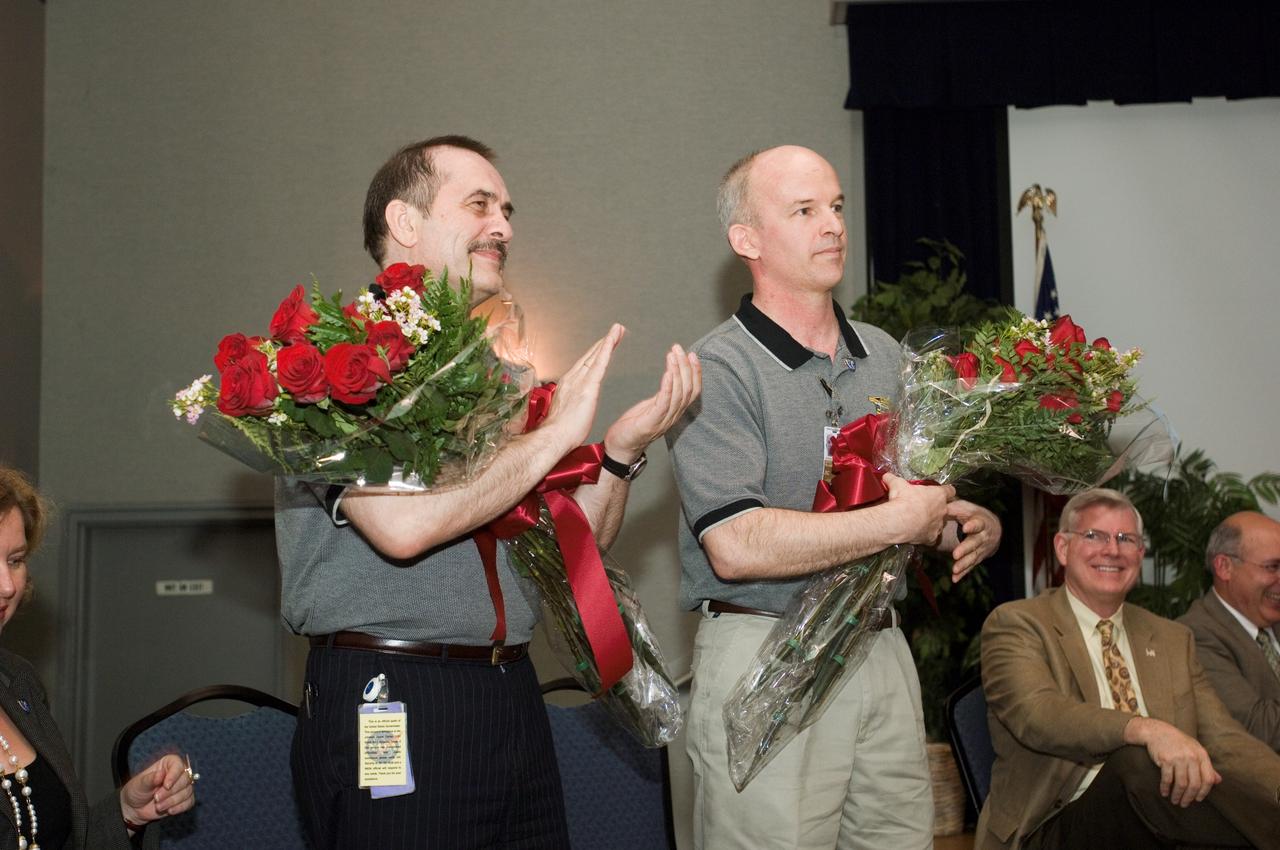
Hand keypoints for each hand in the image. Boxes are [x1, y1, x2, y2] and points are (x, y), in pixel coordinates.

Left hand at [119, 753, 196, 828]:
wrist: (135, 808)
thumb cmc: (137, 791)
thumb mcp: (139, 784)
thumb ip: (150, 779)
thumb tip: (161, 774)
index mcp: (168, 764)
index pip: (178, 765)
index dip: (174, 775)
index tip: (166, 786)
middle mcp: (178, 773)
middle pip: (185, 779)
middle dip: (171, 792)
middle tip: (156, 798)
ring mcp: (182, 787)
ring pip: (187, 792)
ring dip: (173, 801)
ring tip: (158, 807)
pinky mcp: (184, 799)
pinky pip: (189, 802)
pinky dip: (180, 807)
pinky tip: (169, 811)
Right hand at [541, 324, 624, 452]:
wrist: (553, 437)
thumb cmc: (559, 433)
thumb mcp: (564, 414)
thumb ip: (570, 406)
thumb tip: (573, 408)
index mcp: (567, 385)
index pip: (584, 365)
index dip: (594, 354)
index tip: (602, 345)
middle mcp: (572, 378)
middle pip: (590, 356)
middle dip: (602, 343)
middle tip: (615, 331)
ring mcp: (580, 381)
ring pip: (596, 355)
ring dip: (607, 340)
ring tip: (618, 330)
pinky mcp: (588, 386)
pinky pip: (600, 362)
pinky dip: (606, 348)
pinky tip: (613, 339)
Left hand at [603, 344, 700, 462]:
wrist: (619, 447)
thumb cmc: (633, 426)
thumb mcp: (652, 406)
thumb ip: (664, 394)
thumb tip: (671, 376)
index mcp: (674, 412)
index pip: (693, 390)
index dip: (695, 372)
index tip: (692, 354)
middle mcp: (673, 416)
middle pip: (688, 389)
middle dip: (686, 366)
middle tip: (679, 348)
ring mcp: (663, 421)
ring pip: (679, 394)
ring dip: (677, 372)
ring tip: (672, 355)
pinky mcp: (651, 423)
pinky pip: (664, 403)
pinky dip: (668, 387)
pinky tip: (667, 373)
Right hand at [883, 473, 953, 545]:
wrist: (898, 521)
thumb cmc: (902, 501)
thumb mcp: (897, 484)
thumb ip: (893, 479)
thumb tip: (887, 476)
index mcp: (938, 494)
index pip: (950, 490)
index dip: (945, 491)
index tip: (941, 491)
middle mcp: (942, 510)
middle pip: (946, 508)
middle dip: (936, 507)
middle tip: (924, 507)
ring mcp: (938, 524)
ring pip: (939, 523)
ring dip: (932, 522)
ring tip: (919, 521)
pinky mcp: (932, 537)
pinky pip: (932, 537)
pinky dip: (926, 535)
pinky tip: (918, 533)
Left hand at [944, 500, 1001, 580]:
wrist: (993, 528)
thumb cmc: (974, 515)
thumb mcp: (966, 508)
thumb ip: (954, 508)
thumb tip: (939, 506)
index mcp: (981, 522)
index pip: (977, 524)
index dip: (972, 525)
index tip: (966, 527)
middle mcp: (983, 537)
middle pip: (974, 543)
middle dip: (965, 549)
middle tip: (955, 554)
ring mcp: (981, 549)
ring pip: (972, 557)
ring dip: (963, 564)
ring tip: (954, 570)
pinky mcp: (977, 558)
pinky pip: (970, 567)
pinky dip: (963, 573)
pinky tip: (955, 579)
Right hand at [1124, 717, 1220, 806]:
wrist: (1158, 731)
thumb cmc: (1178, 742)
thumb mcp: (1195, 750)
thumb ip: (1207, 766)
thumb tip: (1218, 780)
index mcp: (1201, 755)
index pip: (1208, 779)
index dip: (1204, 792)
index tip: (1198, 799)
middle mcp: (1191, 757)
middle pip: (1194, 784)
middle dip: (1189, 797)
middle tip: (1184, 804)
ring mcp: (1178, 758)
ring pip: (1181, 783)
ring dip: (1177, 795)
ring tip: (1175, 801)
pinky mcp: (1165, 759)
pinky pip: (1167, 778)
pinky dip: (1165, 788)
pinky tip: (1164, 793)